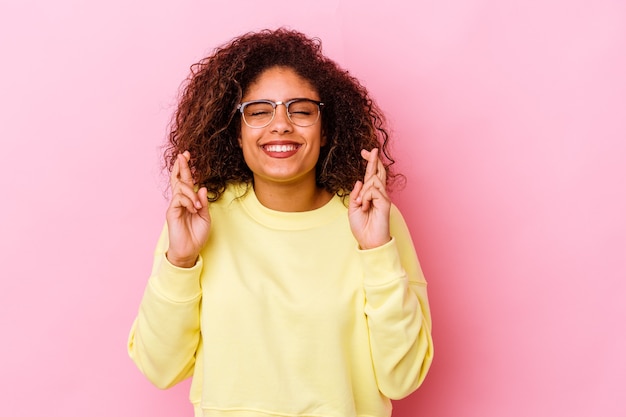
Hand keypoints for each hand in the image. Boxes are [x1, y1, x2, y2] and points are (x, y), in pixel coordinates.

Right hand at [165, 151, 210, 267]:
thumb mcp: (205, 217)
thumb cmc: (197, 234)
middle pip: (178, 179)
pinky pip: (179, 199)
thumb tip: (201, 187)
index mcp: (188, 201)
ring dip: (191, 194)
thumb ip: (203, 202)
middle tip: (184, 154)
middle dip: (181, 166)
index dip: (186, 169)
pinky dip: (189, 201)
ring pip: (181, 188)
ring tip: (198, 207)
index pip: (186, 181)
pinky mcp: (171, 212)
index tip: (187, 156)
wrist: (189, 250)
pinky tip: (194, 209)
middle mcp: (180, 201)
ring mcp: (175, 206)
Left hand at [348, 148, 390, 248]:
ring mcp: (383, 197)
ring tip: (361, 205)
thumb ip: (356, 194)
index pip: (371, 175)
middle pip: (378, 172)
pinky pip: (372, 191)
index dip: (369, 162)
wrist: (368, 241)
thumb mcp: (353, 208)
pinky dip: (365, 198)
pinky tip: (366, 207)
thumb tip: (360, 181)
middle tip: (370, 150)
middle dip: (373, 160)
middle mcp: (379, 194)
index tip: (364, 152)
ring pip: (372, 181)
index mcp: (371, 195)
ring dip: (362, 192)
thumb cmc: (361, 227)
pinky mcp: (385, 202)